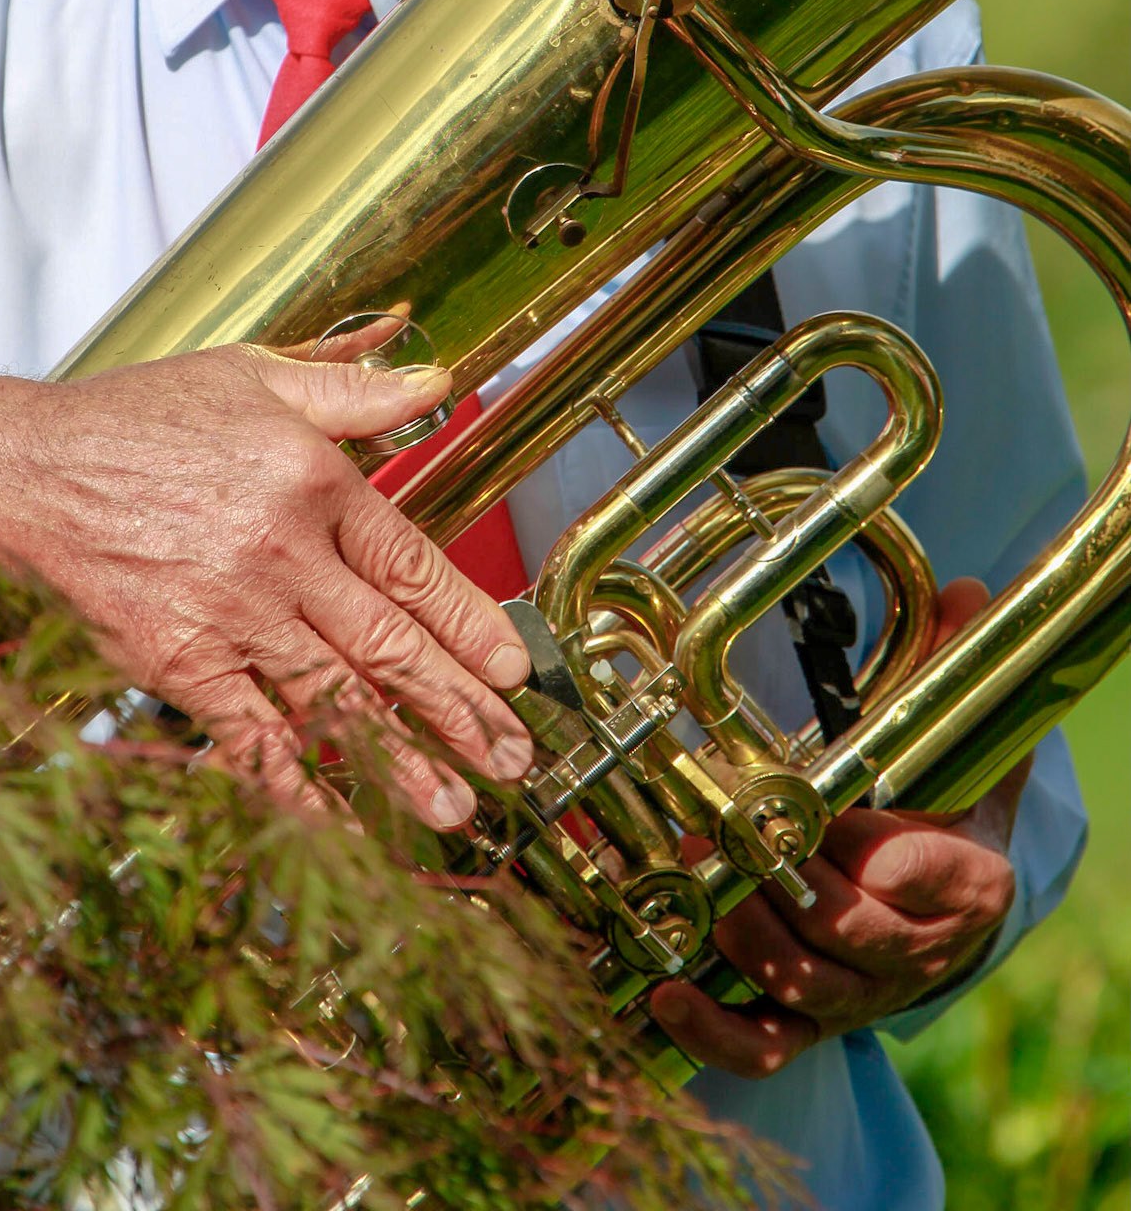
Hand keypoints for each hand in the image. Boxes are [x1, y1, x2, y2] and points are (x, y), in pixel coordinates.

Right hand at [0, 348, 534, 824]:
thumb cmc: (133, 420)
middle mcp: (282, 551)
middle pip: (390, 645)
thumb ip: (352, 389)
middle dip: (458, 710)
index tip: (515, 669)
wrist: (16, 469)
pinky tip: (337, 822)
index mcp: (311, 479)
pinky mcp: (174, 661)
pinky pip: (250, 735)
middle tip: (513, 759)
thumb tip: (441, 383)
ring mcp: (228, 612)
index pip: (413, 564)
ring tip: (452, 806)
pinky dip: (296, 783)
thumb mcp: (250, 375)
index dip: (471, 623)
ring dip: (400, 759)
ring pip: (334, 698)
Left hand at [650, 578, 1025, 1076]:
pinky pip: (762, 1048)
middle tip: (731, 828)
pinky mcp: (806, 1023)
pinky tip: (667, 991)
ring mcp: (858, 996)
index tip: (832, 811)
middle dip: (785, 881)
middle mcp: (916, 954)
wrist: (939, 894)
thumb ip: (953, 668)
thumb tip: (967, 590)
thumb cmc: (938, 804)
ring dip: (742, 933)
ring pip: (803, 984)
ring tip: (697, 876)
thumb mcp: (956, 736)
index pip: (931, 874)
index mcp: (969, 882)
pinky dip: (713, 1032)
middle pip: (851, 932)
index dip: (880, 848)